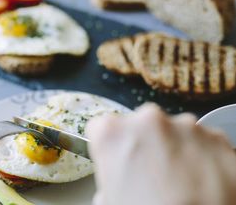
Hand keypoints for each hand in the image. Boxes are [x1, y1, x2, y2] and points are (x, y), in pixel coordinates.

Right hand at [86, 104, 235, 204]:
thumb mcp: (111, 200)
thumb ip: (109, 179)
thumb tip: (119, 182)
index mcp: (113, 134)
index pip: (100, 129)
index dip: (109, 147)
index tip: (116, 160)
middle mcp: (149, 120)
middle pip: (140, 125)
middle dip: (144, 144)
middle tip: (149, 175)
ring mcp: (185, 126)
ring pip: (173, 131)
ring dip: (173, 148)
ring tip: (178, 182)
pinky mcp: (216, 137)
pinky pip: (201, 141)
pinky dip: (199, 156)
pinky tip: (198, 181)